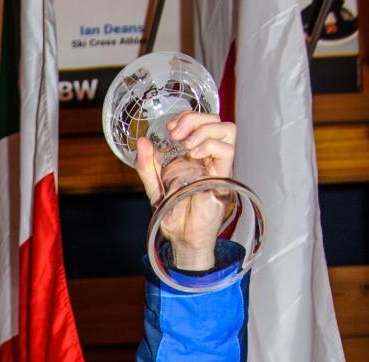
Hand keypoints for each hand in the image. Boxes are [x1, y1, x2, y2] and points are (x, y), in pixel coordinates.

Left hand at [135, 112, 235, 270]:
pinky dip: (211, 145)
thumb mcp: (153, 186)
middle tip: (176, 132)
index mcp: (190, 155)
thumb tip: (141, 142)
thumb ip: (146, 165)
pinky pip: (227, 151)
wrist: (182, 236)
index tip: (170, 127)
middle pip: (214, 120)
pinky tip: (195, 154)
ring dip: (205, 129)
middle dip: (194, 118)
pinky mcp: (222, 176)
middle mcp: (206, 157)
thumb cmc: (172, 214)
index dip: (186, 117)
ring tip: (187, 143)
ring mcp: (216, 165)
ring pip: (226, 130)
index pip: (198, 122)